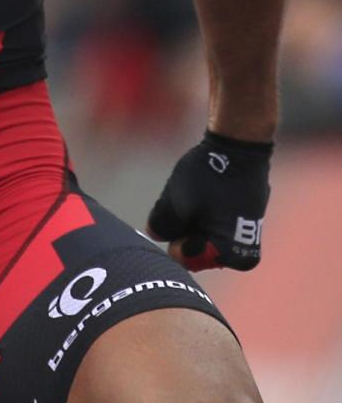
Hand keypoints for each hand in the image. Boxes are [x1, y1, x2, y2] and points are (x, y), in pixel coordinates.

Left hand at [147, 130, 272, 271]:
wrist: (240, 145)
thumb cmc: (210, 174)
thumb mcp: (175, 201)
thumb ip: (161, 226)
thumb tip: (156, 235)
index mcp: (230, 256)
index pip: (183, 258)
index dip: (174, 234)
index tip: (182, 211)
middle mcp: (243, 254)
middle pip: (194, 249)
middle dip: (184, 228)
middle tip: (189, 201)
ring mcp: (247, 237)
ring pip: (202, 234)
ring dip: (193, 219)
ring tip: (199, 194)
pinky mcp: (245, 220)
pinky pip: (215, 223)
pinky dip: (205, 211)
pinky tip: (208, 191)